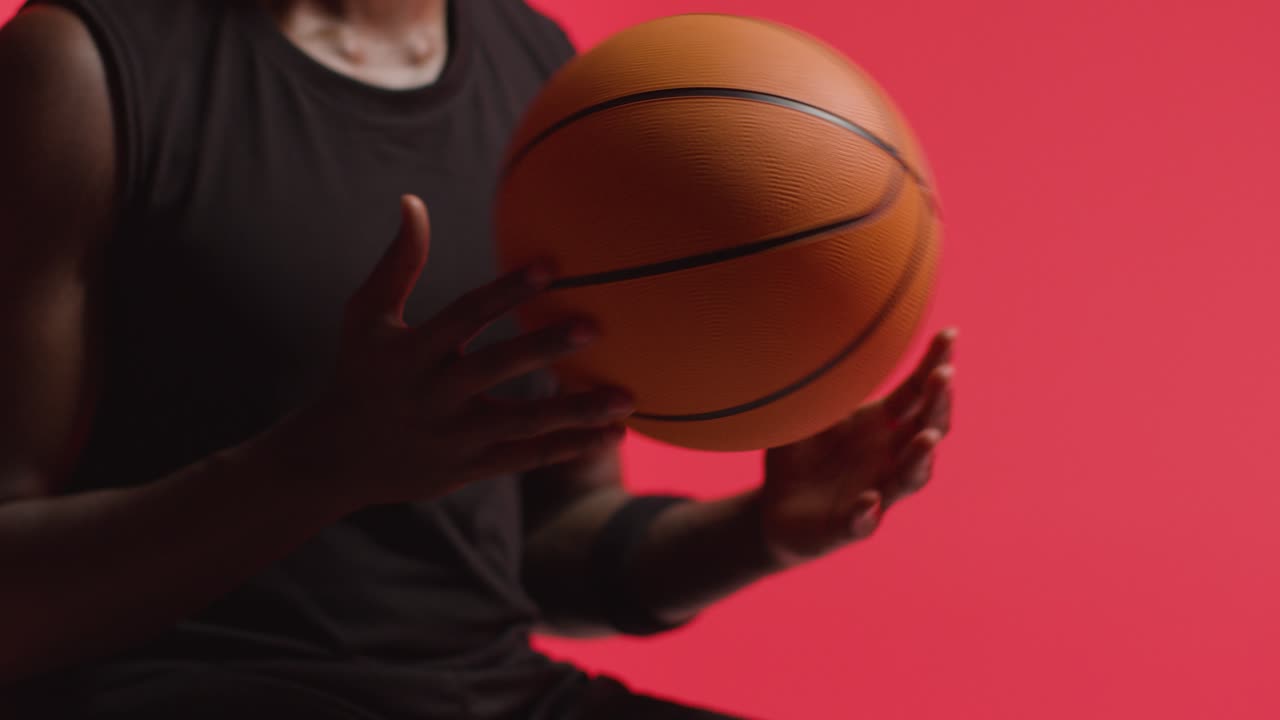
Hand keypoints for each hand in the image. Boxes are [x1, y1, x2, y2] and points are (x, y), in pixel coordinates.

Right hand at [295, 195, 634, 509]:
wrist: (335, 458)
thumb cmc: (358, 372)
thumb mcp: (365, 316)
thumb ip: (398, 262)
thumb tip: (413, 200)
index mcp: (412, 352)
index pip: (464, 315)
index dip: (505, 291)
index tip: (549, 265)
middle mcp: (434, 394)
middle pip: (495, 368)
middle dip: (543, 349)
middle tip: (595, 327)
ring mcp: (454, 436)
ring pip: (522, 423)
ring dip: (575, 411)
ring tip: (627, 397)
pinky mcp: (469, 468)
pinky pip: (526, 458)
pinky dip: (570, 448)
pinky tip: (614, 433)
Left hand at [759, 329, 955, 564]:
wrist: (775, 510)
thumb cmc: (796, 453)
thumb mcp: (803, 414)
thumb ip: (817, 388)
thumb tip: (817, 337)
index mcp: (880, 423)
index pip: (916, 391)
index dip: (934, 364)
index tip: (949, 333)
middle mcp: (889, 456)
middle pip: (928, 428)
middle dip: (938, 403)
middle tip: (943, 376)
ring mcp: (877, 491)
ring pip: (910, 477)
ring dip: (919, 458)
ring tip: (925, 439)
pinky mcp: (852, 526)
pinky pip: (863, 522)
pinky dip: (867, 513)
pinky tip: (867, 502)